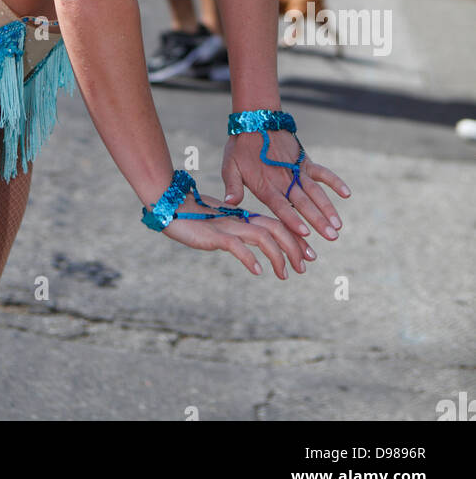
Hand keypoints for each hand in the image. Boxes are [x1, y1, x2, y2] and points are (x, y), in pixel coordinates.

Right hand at [163, 190, 313, 278]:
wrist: (170, 205)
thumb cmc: (193, 216)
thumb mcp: (220, 226)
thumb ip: (237, 235)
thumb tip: (251, 251)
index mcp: (243, 216)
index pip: (276, 224)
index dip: (294, 239)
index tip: (308, 254)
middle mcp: (240, 219)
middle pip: (276, 228)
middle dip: (295, 247)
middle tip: (305, 267)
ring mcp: (228, 226)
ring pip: (262, 236)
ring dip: (278, 256)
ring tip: (285, 274)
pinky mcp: (214, 234)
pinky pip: (236, 245)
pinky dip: (250, 258)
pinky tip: (258, 271)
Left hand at [221, 130, 349, 243]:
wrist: (256, 119)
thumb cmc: (241, 146)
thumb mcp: (229, 166)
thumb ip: (232, 186)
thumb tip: (230, 204)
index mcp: (266, 185)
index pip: (281, 206)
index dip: (293, 219)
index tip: (305, 233)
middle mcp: (284, 180)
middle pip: (303, 203)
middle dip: (318, 221)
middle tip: (332, 237)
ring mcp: (296, 170)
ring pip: (315, 192)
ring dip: (328, 208)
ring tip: (339, 225)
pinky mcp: (304, 161)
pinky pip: (322, 172)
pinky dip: (335, 182)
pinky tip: (347, 194)